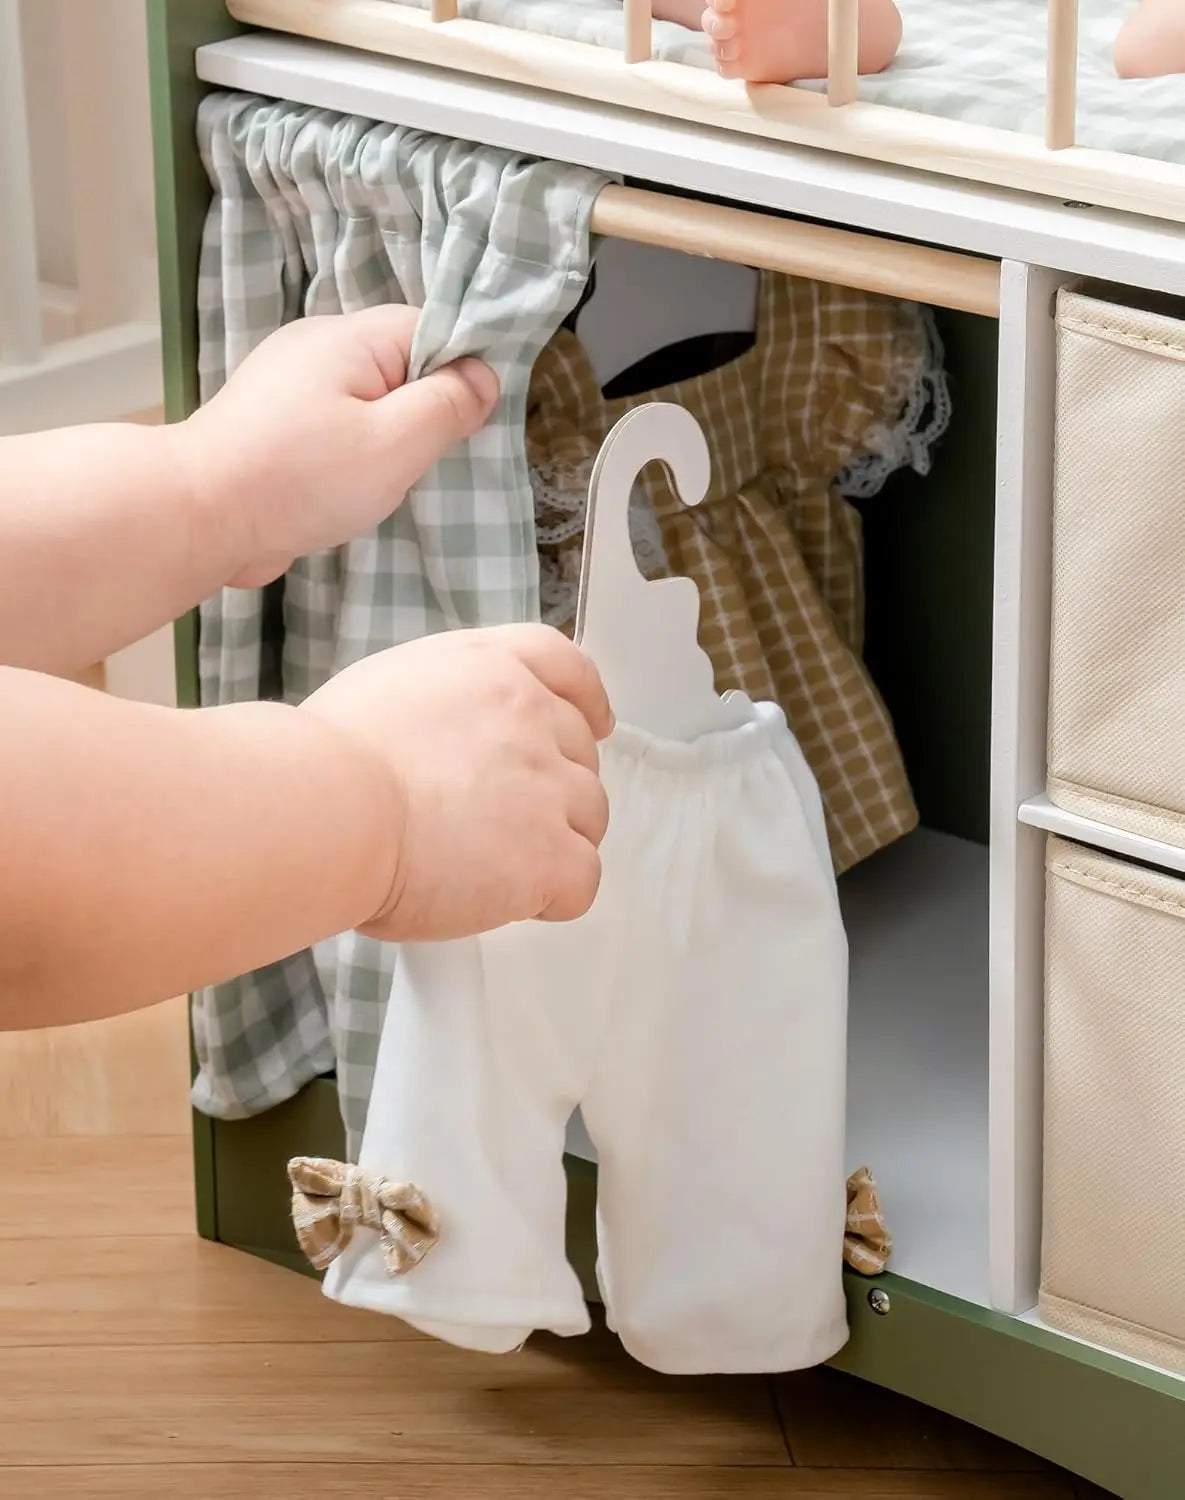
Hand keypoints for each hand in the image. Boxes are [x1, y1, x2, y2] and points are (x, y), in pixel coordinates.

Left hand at [175, 305, 499, 588]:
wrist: (200, 516)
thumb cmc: (302, 478)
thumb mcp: (396, 443)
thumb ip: (446, 405)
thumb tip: (482, 377)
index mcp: (348, 337)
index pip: (429, 329)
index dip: (458, 373)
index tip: (463, 425)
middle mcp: (314, 346)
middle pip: (397, 365)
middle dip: (419, 414)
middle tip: (415, 463)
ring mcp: (286, 384)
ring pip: (365, 401)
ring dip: (382, 441)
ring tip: (374, 482)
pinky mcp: (268, 422)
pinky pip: (331, 425)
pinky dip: (346, 455)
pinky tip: (340, 489)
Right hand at [300, 624, 613, 940]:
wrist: (326, 810)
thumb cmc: (324, 764)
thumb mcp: (383, 693)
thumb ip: (441, 710)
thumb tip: (447, 750)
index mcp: (488, 669)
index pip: (564, 665)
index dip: (586, 700)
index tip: (594, 723)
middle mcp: (529, 714)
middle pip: (579, 754)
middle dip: (550, 790)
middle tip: (493, 825)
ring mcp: (547, 785)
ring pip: (587, 819)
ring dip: (551, 845)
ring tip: (483, 866)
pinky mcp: (550, 854)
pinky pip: (581, 881)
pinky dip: (552, 897)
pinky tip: (503, 899)